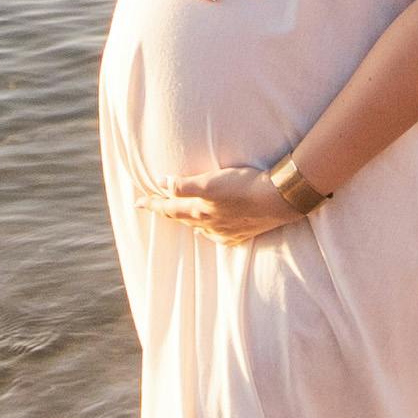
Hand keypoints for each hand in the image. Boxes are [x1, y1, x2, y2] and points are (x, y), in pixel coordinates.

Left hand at [162, 160, 324, 244]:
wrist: (280, 199)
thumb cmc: (244, 186)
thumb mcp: (211, 182)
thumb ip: (184, 185)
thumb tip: (163, 183)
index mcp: (199, 212)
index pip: (168, 208)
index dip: (152, 204)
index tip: (137, 202)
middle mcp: (209, 226)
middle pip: (182, 219)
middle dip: (168, 211)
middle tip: (156, 206)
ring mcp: (226, 232)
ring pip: (200, 228)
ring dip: (189, 221)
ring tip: (183, 215)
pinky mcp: (243, 234)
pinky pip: (219, 235)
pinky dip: (210, 230)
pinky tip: (213, 228)